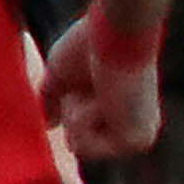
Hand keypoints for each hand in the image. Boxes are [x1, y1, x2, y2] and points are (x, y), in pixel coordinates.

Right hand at [40, 16, 164, 159]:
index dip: (68, 106)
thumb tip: (47, 122)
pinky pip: (85, 148)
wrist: (116, 35)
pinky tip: (102, 100)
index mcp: (120, 111)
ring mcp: (136, 136)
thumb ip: (54, 99)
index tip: (84, 81)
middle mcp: (131, 125)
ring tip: (98, 92)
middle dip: (71, 113)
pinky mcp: (137, 140)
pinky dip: (83, 122)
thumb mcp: (62, 75)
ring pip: (79, 147)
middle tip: (89, 87)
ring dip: (76, 116)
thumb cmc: (90, 45)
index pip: (77, 131)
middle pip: (75, 143)